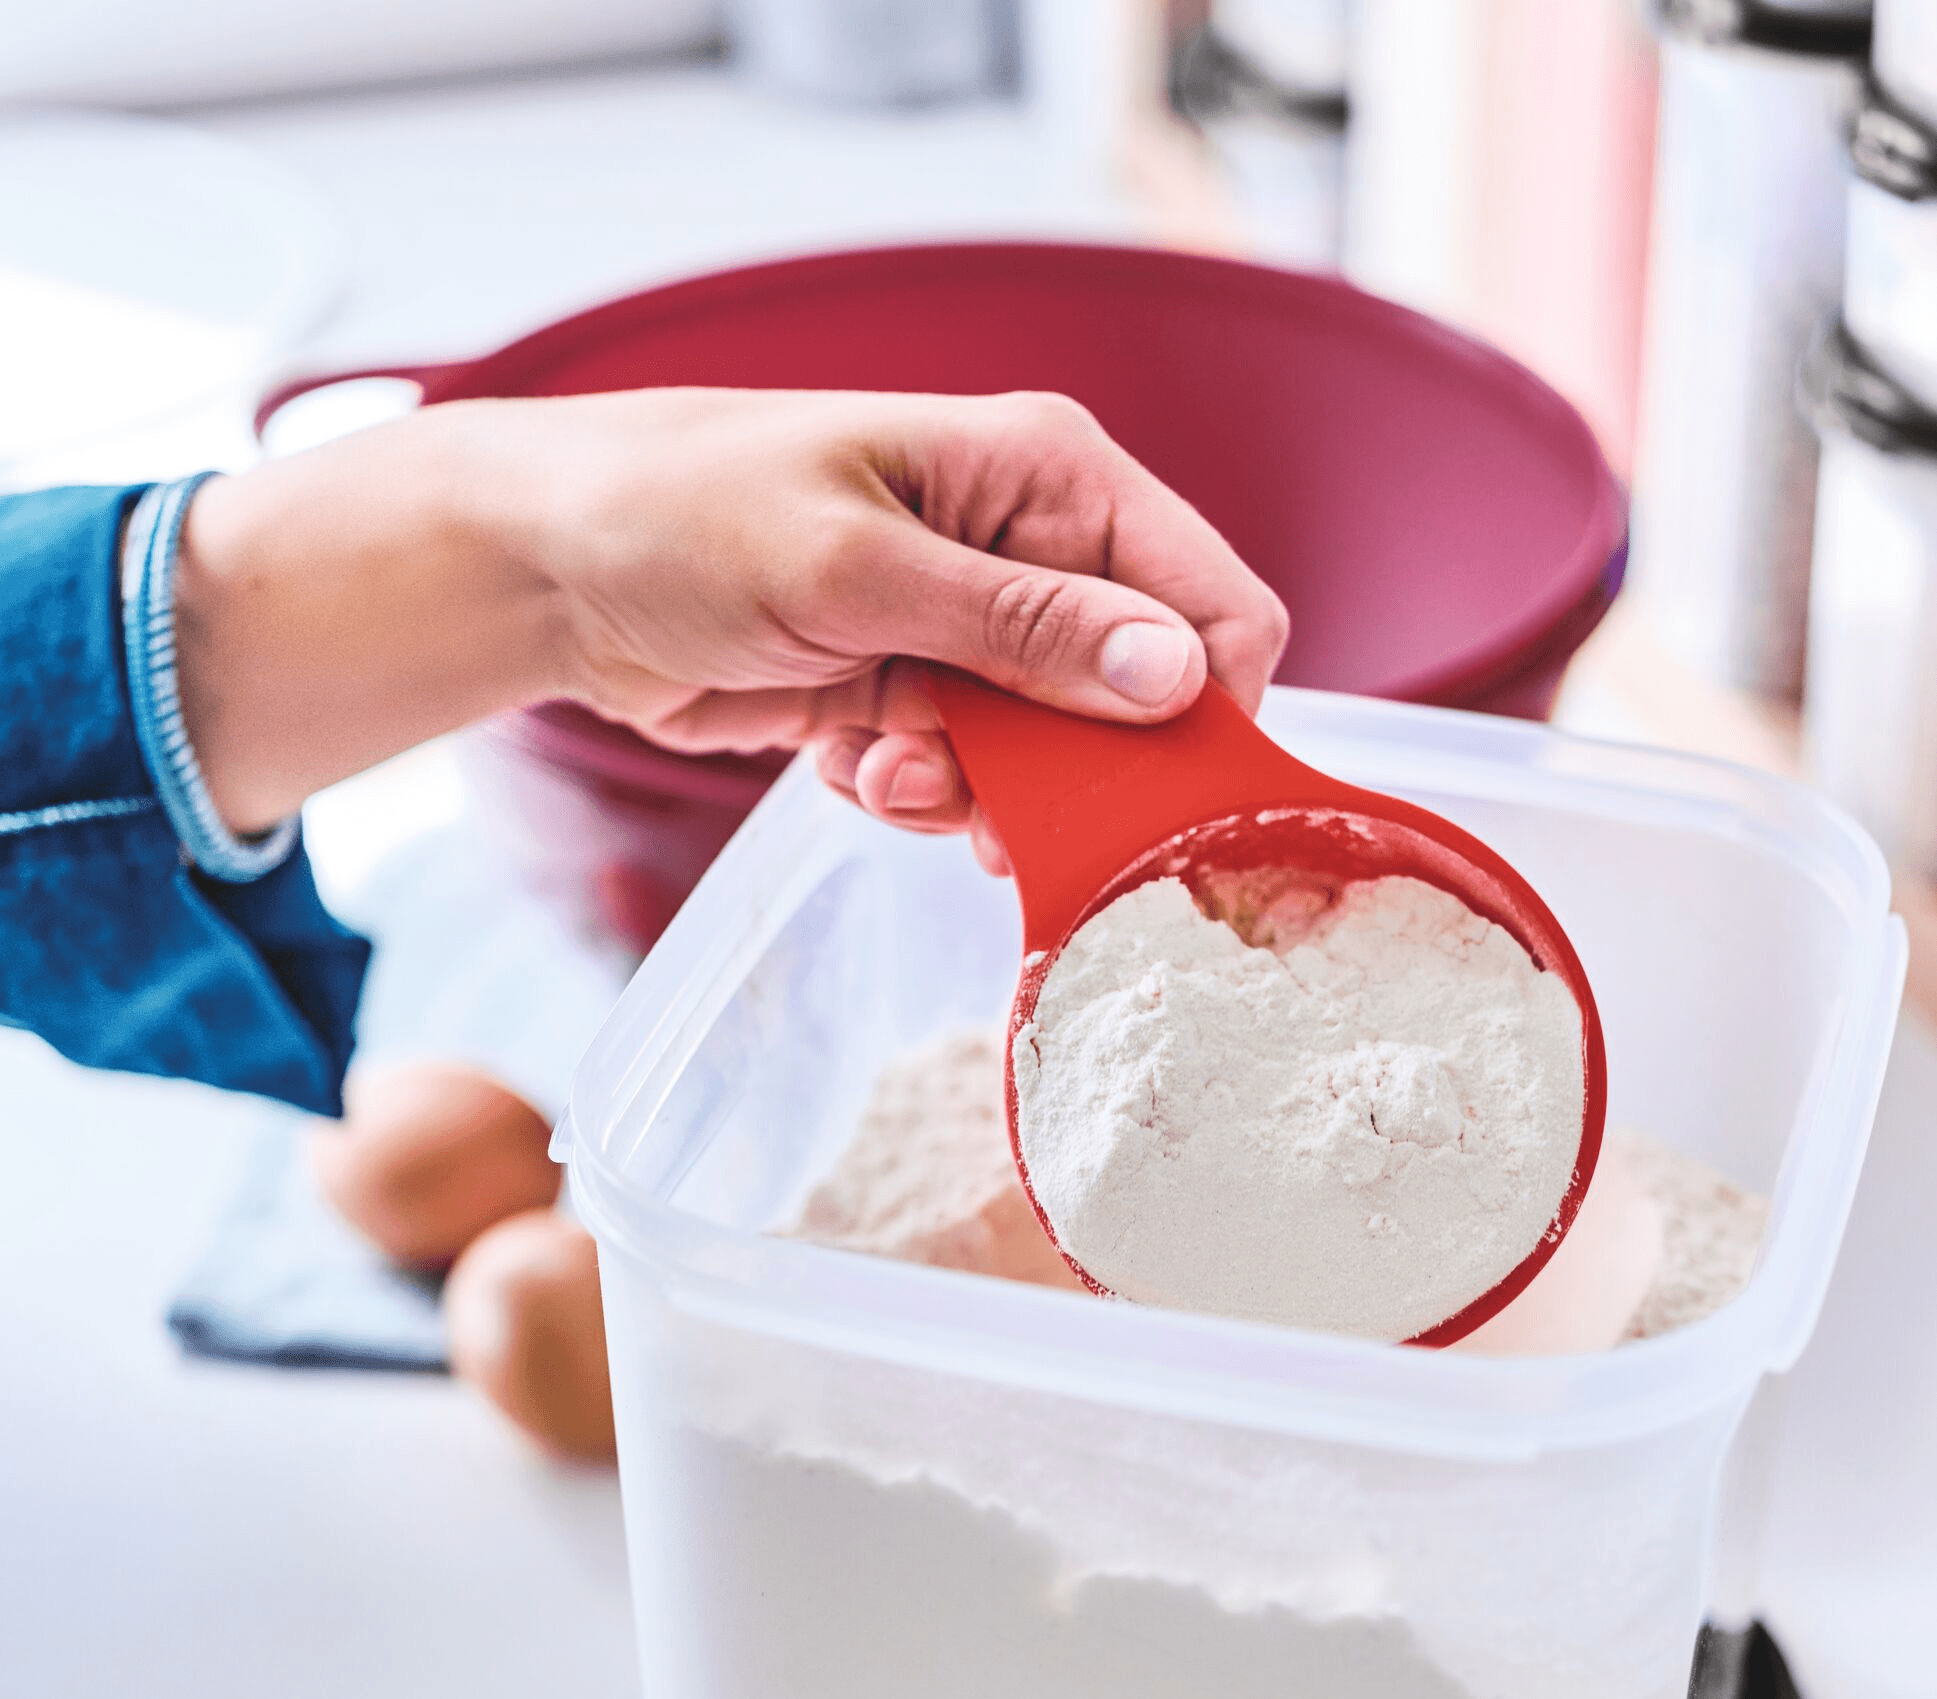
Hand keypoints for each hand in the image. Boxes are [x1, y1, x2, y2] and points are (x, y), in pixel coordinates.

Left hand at [515, 388, 1288, 870]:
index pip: (1211, 604)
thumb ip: (1021, 629)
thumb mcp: (858, 570)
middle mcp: (1028, 553)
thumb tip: (1173, 677)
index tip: (1146, 799)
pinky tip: (843, 760)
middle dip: (1065, 772)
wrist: (551, 568)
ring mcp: (971, 630)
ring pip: (1051, 759)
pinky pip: (970, 779)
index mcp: (1047, 479)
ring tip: (886, 770)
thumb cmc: (685, 515)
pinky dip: (918, 792)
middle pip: (1136, 703)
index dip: (1202, 711)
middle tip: (982, 808)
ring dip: (977, 793)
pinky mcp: (916, 692)